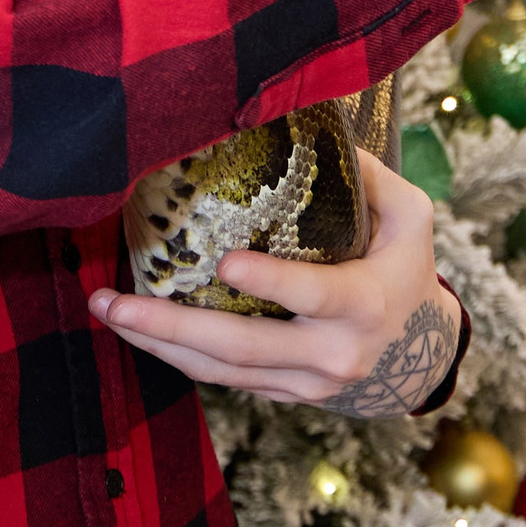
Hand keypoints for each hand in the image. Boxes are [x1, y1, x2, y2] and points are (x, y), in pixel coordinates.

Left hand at [88, 151, 458, 414]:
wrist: (419, 357)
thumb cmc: (406, 271)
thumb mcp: (411, 219)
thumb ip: (370, 178)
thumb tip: (312, 131)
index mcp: (365, 304)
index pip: (314, 295)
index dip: (270, 283)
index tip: (224, 262)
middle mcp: (332, 354)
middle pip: (243, 346)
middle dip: (171, 326)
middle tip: (114, 302)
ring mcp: (303, 383)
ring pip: (222, 371)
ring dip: (158, 345)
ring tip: (107, 311)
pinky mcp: (283, 395)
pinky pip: (224, 380)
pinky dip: (177, 356)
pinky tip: (139, 328)